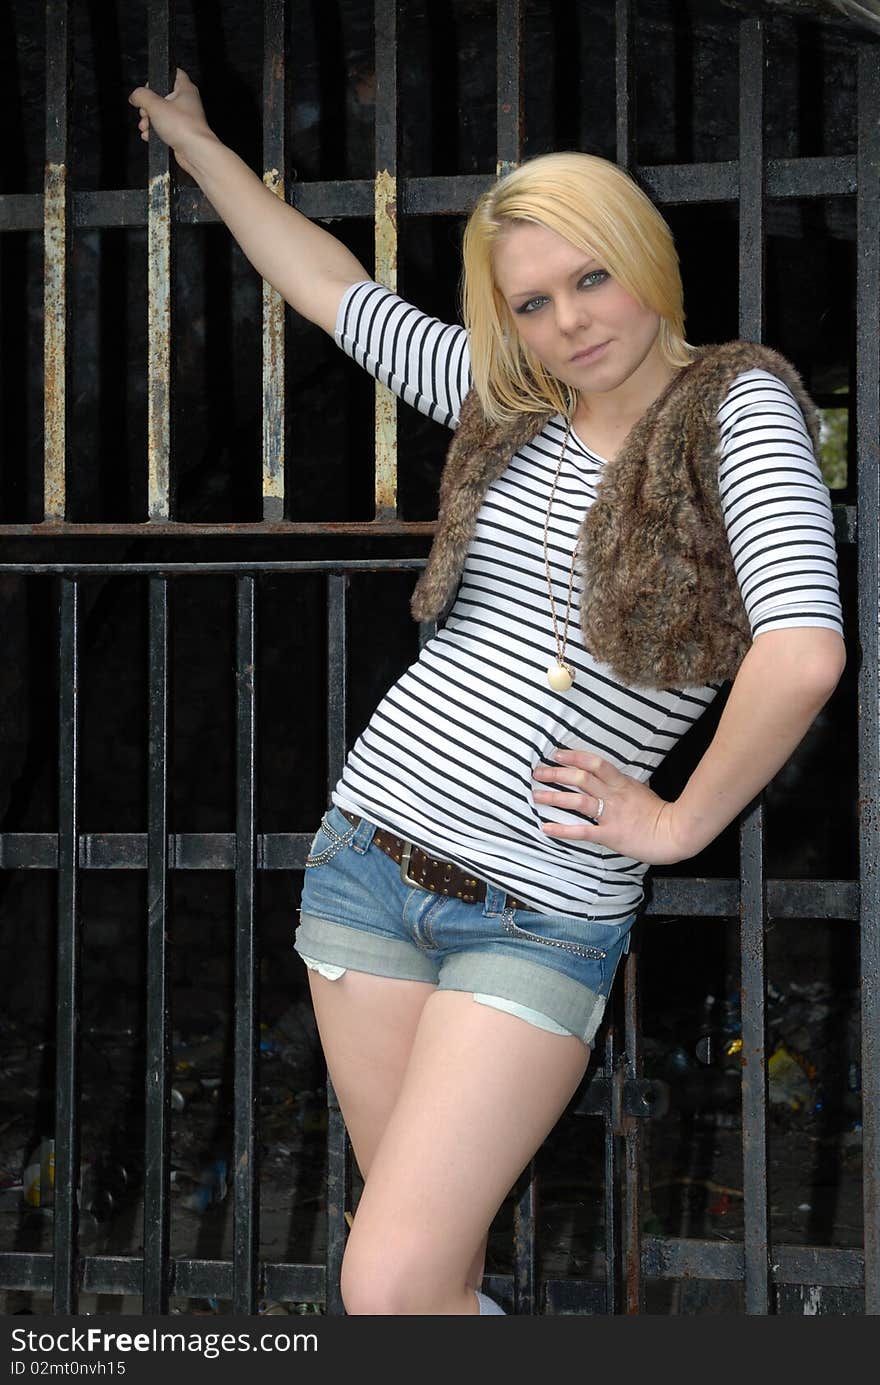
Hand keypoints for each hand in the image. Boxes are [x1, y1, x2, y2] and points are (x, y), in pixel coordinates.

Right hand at [128, 68, 214, 176]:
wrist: (195, 152)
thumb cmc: (183, 127)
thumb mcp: (155, 105)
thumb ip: (141, 96)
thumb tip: (134, 95)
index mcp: (185, 89)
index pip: (174, 72)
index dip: (159, 76)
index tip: (149, 85)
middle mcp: (186, 102)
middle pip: (161, 96)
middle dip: (148, 106)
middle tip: (145, 112)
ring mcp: (184, 118)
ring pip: (161, 114)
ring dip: (149, 121)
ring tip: (145, 126)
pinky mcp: (181, 133)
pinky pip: (164, 128)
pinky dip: (155, 132)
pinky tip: (149, 136)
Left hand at [532, 748, 687, 865]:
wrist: (675, 833)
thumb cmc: (660, 813)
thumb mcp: (641, 790)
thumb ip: (622, 785)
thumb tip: (608, 780)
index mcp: (621, 783)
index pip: (595, 763)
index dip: (574, 757)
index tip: (556, 754)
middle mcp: (613, 795)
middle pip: (581, 779)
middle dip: (556, 774)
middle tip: (538, 773)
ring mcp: (611, 814)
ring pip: (578, 801)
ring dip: (554, 797)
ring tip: (536, 796)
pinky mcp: (609, 834)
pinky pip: (582, 831)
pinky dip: (562, 829)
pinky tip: (546, 827)